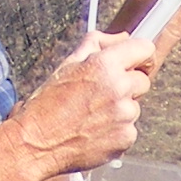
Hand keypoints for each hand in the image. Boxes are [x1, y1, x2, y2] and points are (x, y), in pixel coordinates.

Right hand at [15, 31, 154, 173]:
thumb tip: (123, 37)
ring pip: (135, 108)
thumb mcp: (67, 64)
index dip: (140, 56)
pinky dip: (117, 132)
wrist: (36, 142)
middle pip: (143, 81)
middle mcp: (118, 88)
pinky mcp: (125, 138)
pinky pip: (130, 130)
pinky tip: (95, 131)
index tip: (136, 63)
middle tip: (102, 95)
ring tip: (92, 116)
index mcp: (104, 64)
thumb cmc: (47, 104)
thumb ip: (98, 44)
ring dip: (120, 111)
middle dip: (127, 86)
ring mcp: (124, 115)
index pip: (145, 49)